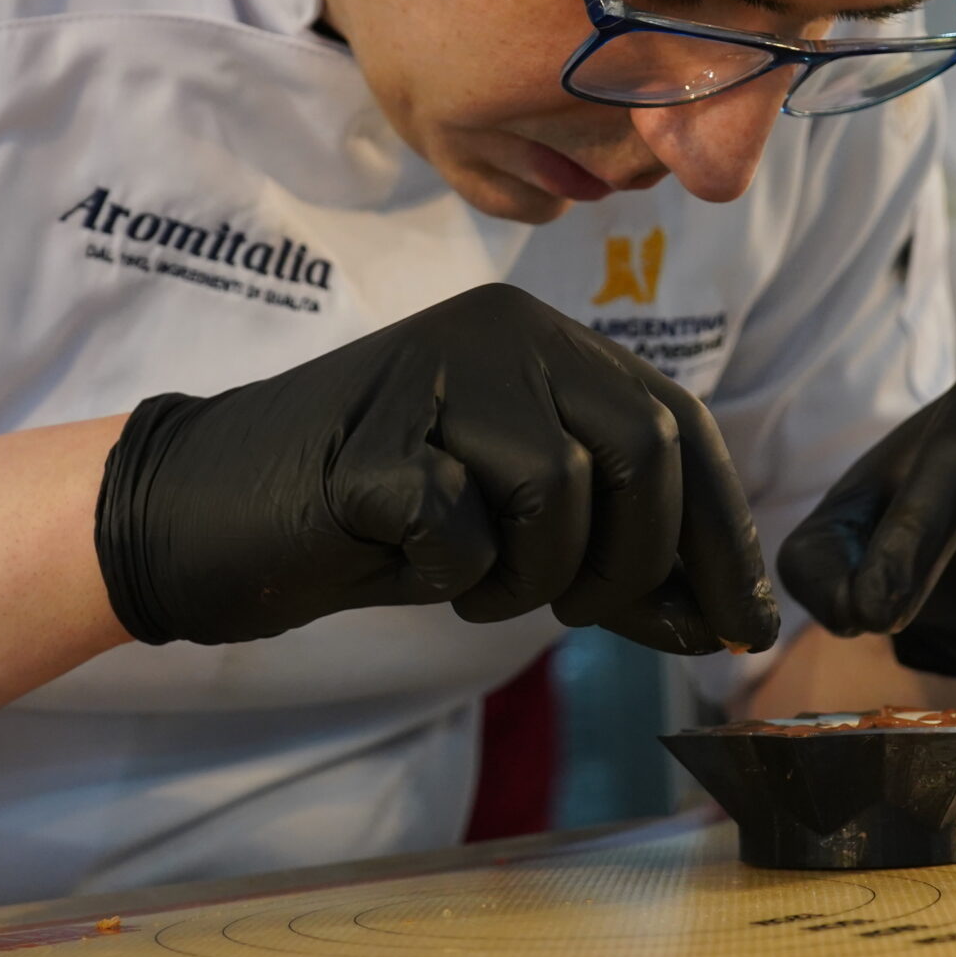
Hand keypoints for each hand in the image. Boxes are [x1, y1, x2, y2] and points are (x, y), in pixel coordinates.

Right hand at [93, 284, 777, 655]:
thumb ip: (618, 549)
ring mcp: (434, 370)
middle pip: (642, 451)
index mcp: (546, 338)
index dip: (723, 533)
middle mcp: (503, 329)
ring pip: (560, 493)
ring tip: (475, 579)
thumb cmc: (377, 519)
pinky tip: (410, 559)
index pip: (680, 425)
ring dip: (532, 577)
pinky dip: (452, 577)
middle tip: (579, 611)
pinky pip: (464, 534)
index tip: (745, 627)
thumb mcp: (520, 526)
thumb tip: (731, 619)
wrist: (210, 510)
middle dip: (635, 564)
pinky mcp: (372, 437)